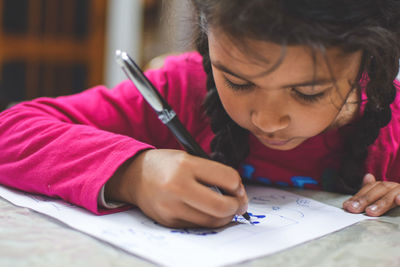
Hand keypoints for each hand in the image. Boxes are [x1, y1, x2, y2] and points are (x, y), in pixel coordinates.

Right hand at [105, 149, 247, 227]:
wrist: (135, 176)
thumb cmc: (166, 165)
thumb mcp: (189, 158)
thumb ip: (212, 172)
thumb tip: (238, 194)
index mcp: (186, 165)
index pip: (227, 178)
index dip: (238, 186)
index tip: (238, 188)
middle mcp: (177, 186)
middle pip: (222, 206)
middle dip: (237, 206)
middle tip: (239, 204)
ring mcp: (171, 207)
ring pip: (213, 220)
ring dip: (225, 216)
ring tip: (225, 209)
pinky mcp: (168, 221)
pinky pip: (198, 226)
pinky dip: (208, 220)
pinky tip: (207, 212)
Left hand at [343, 173, 399, 215]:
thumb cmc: (396, 199)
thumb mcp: (385, 196)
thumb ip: (374, 190)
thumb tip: (367, 176)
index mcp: (387, 186)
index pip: (370, 188)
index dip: (358, 196)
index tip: (347, 206)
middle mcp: (395, 187)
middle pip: (380, 190)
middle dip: (365, 199)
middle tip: (354, 209)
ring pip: (392, 194)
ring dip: (381, 203)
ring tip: (370, 212)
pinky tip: (398, 201)